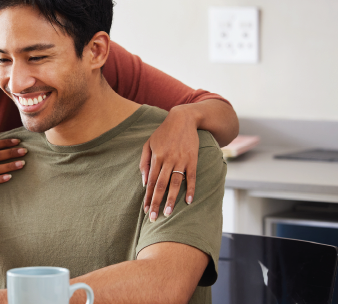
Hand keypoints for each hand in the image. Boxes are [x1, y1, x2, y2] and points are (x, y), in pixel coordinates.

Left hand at [140, 106, 198, 221]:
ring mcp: (181, 160)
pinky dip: (191, 189)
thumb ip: (144, 162)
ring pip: (175, 183)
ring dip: (172, 199)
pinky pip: (191, 177)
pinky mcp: (193, 159)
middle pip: (161, 185)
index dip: (148, 197)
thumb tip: (144, 182)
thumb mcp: (149, 144)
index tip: (146, 210)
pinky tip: (189, 201)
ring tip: (169, 213)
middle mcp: (168, 160)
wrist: (183, 119)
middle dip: (157, 202)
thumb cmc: (163, 133)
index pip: (151, 182)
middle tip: (154, 218)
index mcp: (156, 157)